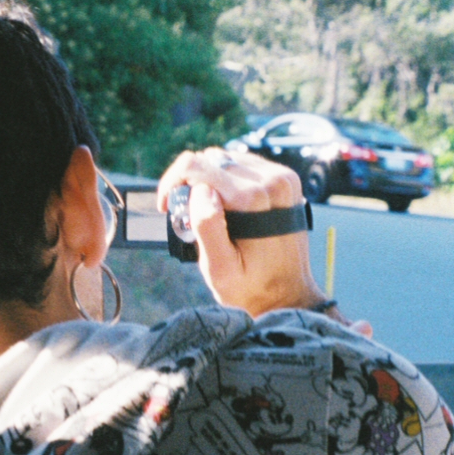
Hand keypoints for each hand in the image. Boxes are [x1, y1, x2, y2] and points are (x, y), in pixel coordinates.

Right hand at [158, 148, 329, 316]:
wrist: (288, 294)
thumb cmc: (252, 287)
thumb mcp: (220, 268)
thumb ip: (207, 227)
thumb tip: (201, 190)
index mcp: (253, 199)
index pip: (195, 166)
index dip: (171, 182)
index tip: (165, 207)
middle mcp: (272, 180)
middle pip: (211, 160)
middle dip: (191, 185)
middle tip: (190, 218)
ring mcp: (283, 177)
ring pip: (227, 160)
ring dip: (211, 181)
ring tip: (212, 215)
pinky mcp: (286, 179)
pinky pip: (244, 165)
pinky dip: (229, 181)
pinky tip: (229, 207)